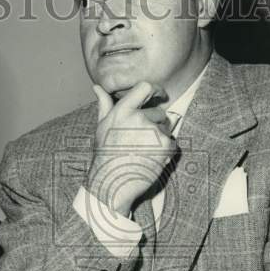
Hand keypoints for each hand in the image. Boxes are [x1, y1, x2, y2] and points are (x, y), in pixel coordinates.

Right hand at [85, 80, 176, 215]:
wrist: (112, 184)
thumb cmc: (105, 156)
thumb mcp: (101, 127)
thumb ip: (104, 105)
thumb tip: (97, 86)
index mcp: (122, 111)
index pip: (145, 87)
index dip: (156, 89)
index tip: (160, 94)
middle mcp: (139, 118)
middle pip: (158, 113)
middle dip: (154, 125)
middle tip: (139, 143)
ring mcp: (153, 132)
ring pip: (166, 129)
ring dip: (160, 139)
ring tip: (143, 153)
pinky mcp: (165, 145)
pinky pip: (172, 143)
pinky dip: (165, 152)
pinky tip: (150, 159)